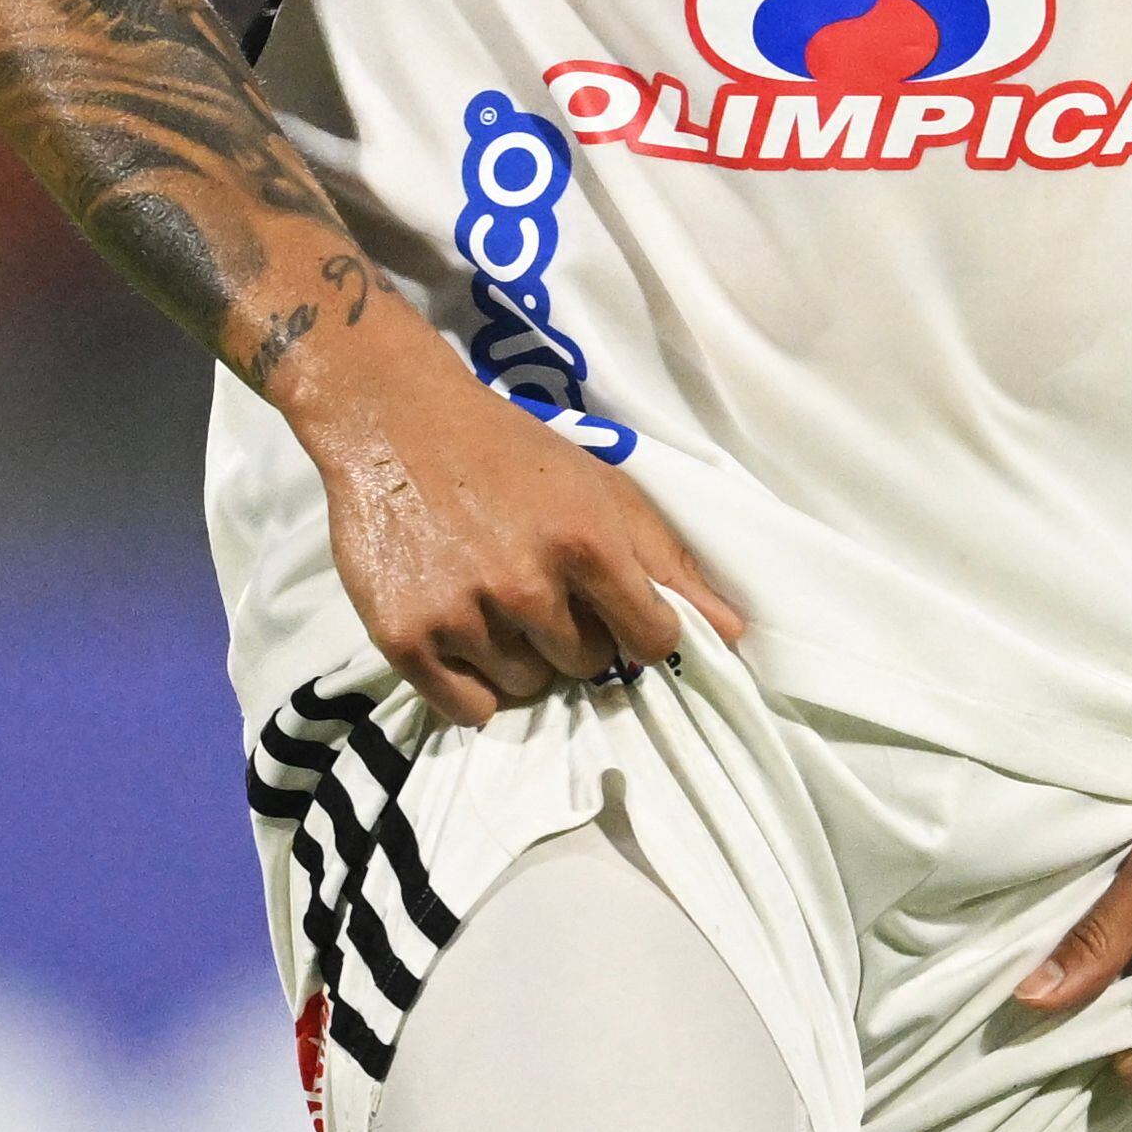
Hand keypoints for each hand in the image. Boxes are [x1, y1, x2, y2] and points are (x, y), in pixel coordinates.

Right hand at [296, 347, 746, 723]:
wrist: (398, 421)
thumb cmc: (513, 453)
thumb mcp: (602, 488)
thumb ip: (668, 562)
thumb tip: (733, 635)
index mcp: (587, 543)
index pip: (652, 641)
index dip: (640, 629)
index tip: (616, 607)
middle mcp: (527, 586)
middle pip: (587, 667)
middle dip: (573, 635)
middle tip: (537, 583)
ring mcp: (463, 615)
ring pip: (528, 688)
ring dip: (519, 655)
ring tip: (491, 595)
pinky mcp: (405, 639)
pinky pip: (468, 711)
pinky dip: (470, 685)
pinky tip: (461, 631)